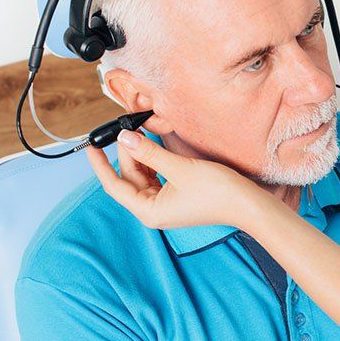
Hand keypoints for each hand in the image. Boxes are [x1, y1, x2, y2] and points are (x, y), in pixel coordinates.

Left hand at [85, 129, 270, 230]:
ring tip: (142, 136)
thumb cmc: (218, 193)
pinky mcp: (177, 197)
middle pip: (129, 179)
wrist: (248, 204)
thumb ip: (149, 152)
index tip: (92, 147)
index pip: (114, 186)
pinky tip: (156, 148)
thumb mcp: (180, 168)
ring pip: (143, 177)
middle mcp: (153, 210)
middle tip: (127, 130)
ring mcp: (165, 205)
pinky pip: (157, 177)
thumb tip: (125, 138)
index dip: (101, 165)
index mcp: (148, 210)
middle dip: (128, 154)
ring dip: (142, 157)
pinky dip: (154, 162)